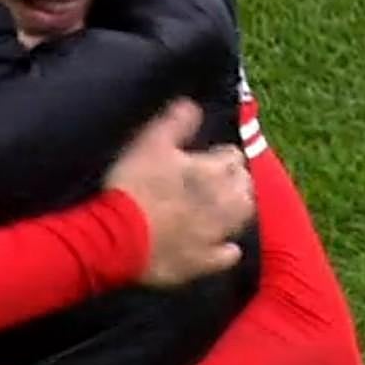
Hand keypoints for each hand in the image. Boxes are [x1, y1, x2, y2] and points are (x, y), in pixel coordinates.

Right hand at [106, 99, 253, 287]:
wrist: (120, 236)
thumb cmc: (134, 185)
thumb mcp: (150, 143)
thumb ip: (176, 122)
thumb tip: (192, 104)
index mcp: (213, 170)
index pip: (233, 156)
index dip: (221, 154)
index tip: (208, 155)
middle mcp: (224, 202)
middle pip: (244, 186)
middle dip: (236, 180)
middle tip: (217, 179)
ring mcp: (217, 234)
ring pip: (243, 218)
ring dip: (237, 209)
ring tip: (223, 206)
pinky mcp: (206, 261)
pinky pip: (228, 254)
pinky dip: (227, 247)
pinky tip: (219, 243)